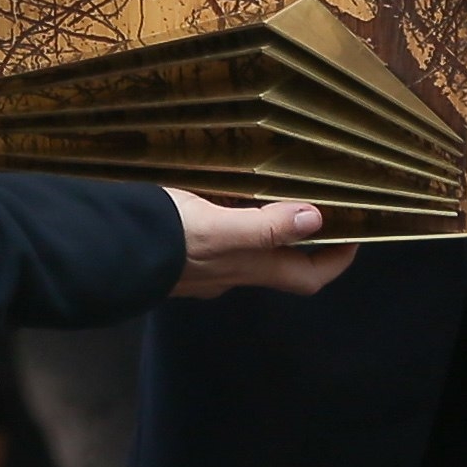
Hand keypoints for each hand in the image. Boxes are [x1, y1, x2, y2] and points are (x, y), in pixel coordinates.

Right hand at [168, 191, 355, 296]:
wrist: (107, 249)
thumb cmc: (169, 237)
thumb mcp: (220, 227)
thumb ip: (265, 225)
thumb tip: (316, 219)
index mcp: (249, 267)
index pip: (308, 277)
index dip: (338, 262)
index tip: (358, 235)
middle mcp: (231, 274)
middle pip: (281, 264)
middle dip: (303, 240)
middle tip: (319, 202)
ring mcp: (204, 268)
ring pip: (248, 251)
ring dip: (266, 228)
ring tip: (272, 189)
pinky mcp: (179, 254)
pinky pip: (217, 239)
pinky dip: (231, 221)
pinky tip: (220, 195)